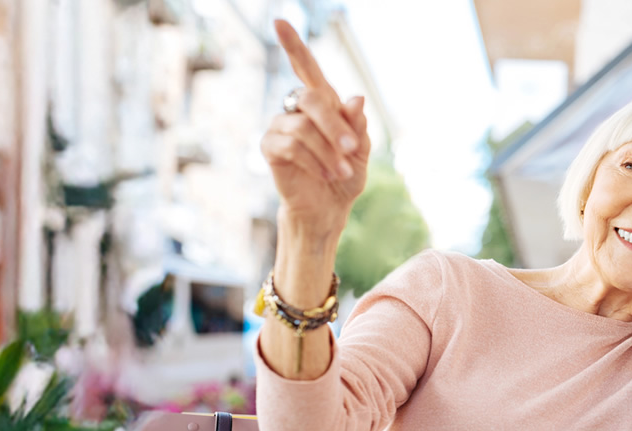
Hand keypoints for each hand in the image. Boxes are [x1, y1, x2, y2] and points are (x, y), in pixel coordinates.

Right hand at [262, 19, 370, 231]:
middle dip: (335, 125)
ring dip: (328, 151)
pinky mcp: (270, 148)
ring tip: (341, 171)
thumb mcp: (360, 150)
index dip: (293, 46)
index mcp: (321, 104)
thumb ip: (357, 125)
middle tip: (353, 149)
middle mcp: (296, 110)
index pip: (306, 69)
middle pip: (311, 98)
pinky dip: (313, 161)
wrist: (329, 208)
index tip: (280, 22)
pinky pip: (290, 145)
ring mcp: (281, 127)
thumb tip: (355, 98)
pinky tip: (325, 174)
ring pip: (303, 127)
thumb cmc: (345, 175)